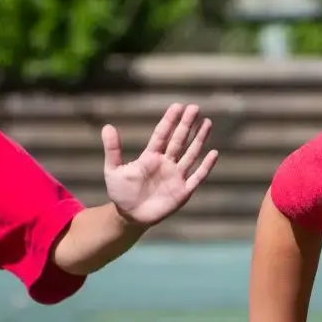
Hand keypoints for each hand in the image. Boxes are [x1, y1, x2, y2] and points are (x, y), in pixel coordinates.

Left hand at [102, 102, 219, 228]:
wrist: (129, 216)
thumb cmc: (121, 193)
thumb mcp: (113, 170)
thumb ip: (113, 149)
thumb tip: (107, 126)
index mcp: (150, 156)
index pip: (162, 134)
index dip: (170, 120)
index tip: (178, 106)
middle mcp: (166, 163)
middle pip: (179, 140)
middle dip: (186, 124)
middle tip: (195, 108)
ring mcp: (176, 176)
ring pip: (191, 154)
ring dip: (199, 139)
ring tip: (207, 123)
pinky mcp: (183, 191)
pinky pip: (197, 177)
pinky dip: (206, 166)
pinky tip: (214, 153)